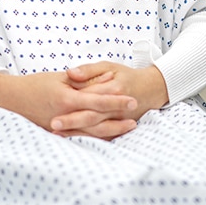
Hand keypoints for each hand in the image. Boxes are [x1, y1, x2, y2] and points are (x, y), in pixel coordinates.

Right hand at [0, 70, 139, 137]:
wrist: (9, 98)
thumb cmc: (35, 84)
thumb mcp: (60, 77)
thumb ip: (83, 81)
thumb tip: (105, 81)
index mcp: (66, 98)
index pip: (97, 101)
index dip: (115, 101)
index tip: (131, 99)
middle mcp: (65, 115)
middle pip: (97, 120)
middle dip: (118, 118)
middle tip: (135, 117)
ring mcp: (60, 127)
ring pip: (90, 132)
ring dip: (111, 130)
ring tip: (128, 127)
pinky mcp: (55, 134)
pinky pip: (80, 138)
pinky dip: (95, 137)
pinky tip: (108, 136)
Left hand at [50, 63, 170, 138]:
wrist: (152, 89)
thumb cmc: (127, 76)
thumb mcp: (109, 66)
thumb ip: (89, 70)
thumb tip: (70, 73)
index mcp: (114, 89)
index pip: (91, 95)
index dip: (73, 99)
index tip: (54, 102)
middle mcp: (117, 107)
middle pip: (92, 115)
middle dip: (72, 121)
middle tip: (53, 124)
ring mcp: (119, 119)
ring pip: (95, 129)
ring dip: (76, 132)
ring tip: (57, 133)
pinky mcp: (119, 127)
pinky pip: (102, 135)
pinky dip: (87, 138)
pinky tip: (71, 138)